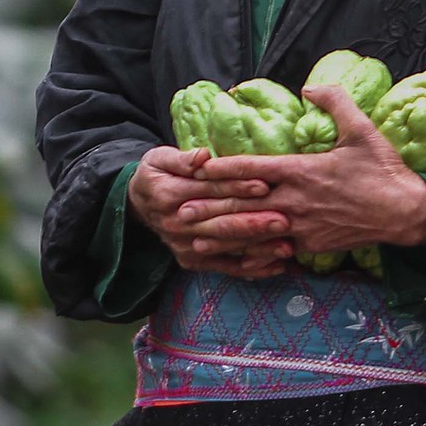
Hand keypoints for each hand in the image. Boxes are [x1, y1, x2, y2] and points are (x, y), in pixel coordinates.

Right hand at [127, 145, 293, 278]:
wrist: (138, 205)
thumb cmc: (156, 175)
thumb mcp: (159, 158)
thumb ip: (182, 158)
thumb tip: (203, 156)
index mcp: (168, 195)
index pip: (209, 190)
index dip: (237, 187)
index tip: (264, 185)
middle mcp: (176, 225)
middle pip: (221, 222)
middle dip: (254, 222)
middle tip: (284, 220)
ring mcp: (184, 247)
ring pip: (227, 246)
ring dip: (259, 248)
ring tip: (288, 245)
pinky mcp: (192, 262)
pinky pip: (226, 267)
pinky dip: (253, 269)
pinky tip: (278, 266)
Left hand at [189, 84, 425, 255]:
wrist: (407, 213)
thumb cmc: (384, 170)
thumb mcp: (362, 130)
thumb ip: (335, 103)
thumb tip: (311, 86)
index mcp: (301, 171)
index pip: (251, 169)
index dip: (221, 169)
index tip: (195, 169)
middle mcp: (294, 201)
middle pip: (242, 204)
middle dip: (207, 207)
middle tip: (175, 210)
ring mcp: (301, 227)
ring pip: (252, 232)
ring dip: (220, 235)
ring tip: (191, 239)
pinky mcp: (310, 245)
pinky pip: (273, 251)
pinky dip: (250, 254)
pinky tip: (230, 259)